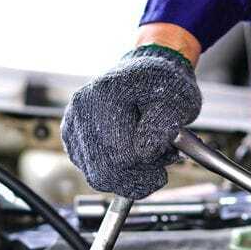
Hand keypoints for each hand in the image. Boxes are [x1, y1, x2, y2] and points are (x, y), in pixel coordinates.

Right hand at [61, 40, 200, 199]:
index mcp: (108, 93)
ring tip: (145, 156)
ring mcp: (74, 122)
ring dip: (126, 176)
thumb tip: (146, 151)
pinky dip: (113, 171)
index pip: (122, 155)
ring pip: (97, 175)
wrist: (149, 71)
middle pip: (104, 171)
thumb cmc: (165, 84)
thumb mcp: (178, 99)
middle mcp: (83, 107)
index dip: (147, 168)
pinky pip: (91, 170)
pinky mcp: (71, 135)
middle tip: (157, 171)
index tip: (165, 164)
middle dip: (136, 178)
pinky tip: (128, 155)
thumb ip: (165, 125)